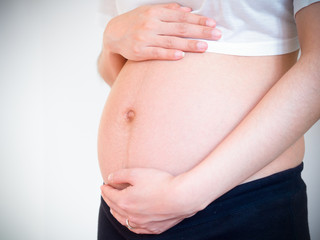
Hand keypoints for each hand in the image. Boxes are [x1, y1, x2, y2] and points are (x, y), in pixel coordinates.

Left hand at [101, 168, 200, 233]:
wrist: (181, 197)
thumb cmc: (161, 183)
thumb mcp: (137, 173)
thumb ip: (120, 175)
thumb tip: (109, 179)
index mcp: (125, 201)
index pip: (109, 195)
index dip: (105, 188)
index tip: (104, 184)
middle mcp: (131, 216)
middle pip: (114, 207)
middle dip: (108, 199)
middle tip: (107, 193)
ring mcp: (142, 224)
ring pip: (123, 220)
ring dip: (116, 212)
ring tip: (114, 206)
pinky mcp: (153, 228)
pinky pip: (136, 228)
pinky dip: (129, 223)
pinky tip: (130, 220)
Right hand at [103, 3, 220, 60]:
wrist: (113, 34)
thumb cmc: (135, 22)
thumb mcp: (149, 11)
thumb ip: (167, 10)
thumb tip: (187, 10)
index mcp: (155, 13)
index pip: (181, 17)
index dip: (198, 19)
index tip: (212, 23)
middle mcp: (151, 24)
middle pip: (180, 28)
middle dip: (200, 31)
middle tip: (217, 35)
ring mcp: (145, 38)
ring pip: (171, 41)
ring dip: (189, 44)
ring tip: (205, 47)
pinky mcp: (140, 52)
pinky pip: (157, 53)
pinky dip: (169, 54)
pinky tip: (181, 56)